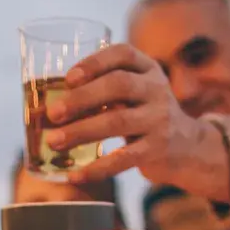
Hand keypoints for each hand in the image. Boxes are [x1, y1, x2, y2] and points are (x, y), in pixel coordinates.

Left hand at [45, 44, 228, 199]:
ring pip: (118, 121)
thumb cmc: (143, 113)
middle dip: (81, 98)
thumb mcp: (134, 92)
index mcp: (147, 69)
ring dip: (81, 131)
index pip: (123, 54)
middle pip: (118, 85)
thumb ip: (101, 90)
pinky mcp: (157, 149)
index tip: (68, 78)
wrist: (186, 146)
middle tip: (52, 113)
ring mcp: (159, 119)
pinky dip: (96, 168)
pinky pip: (123, 158)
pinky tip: (74, 175)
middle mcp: (156, 89)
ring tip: (54, 142)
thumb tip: (43, 107)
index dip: (94, 62)